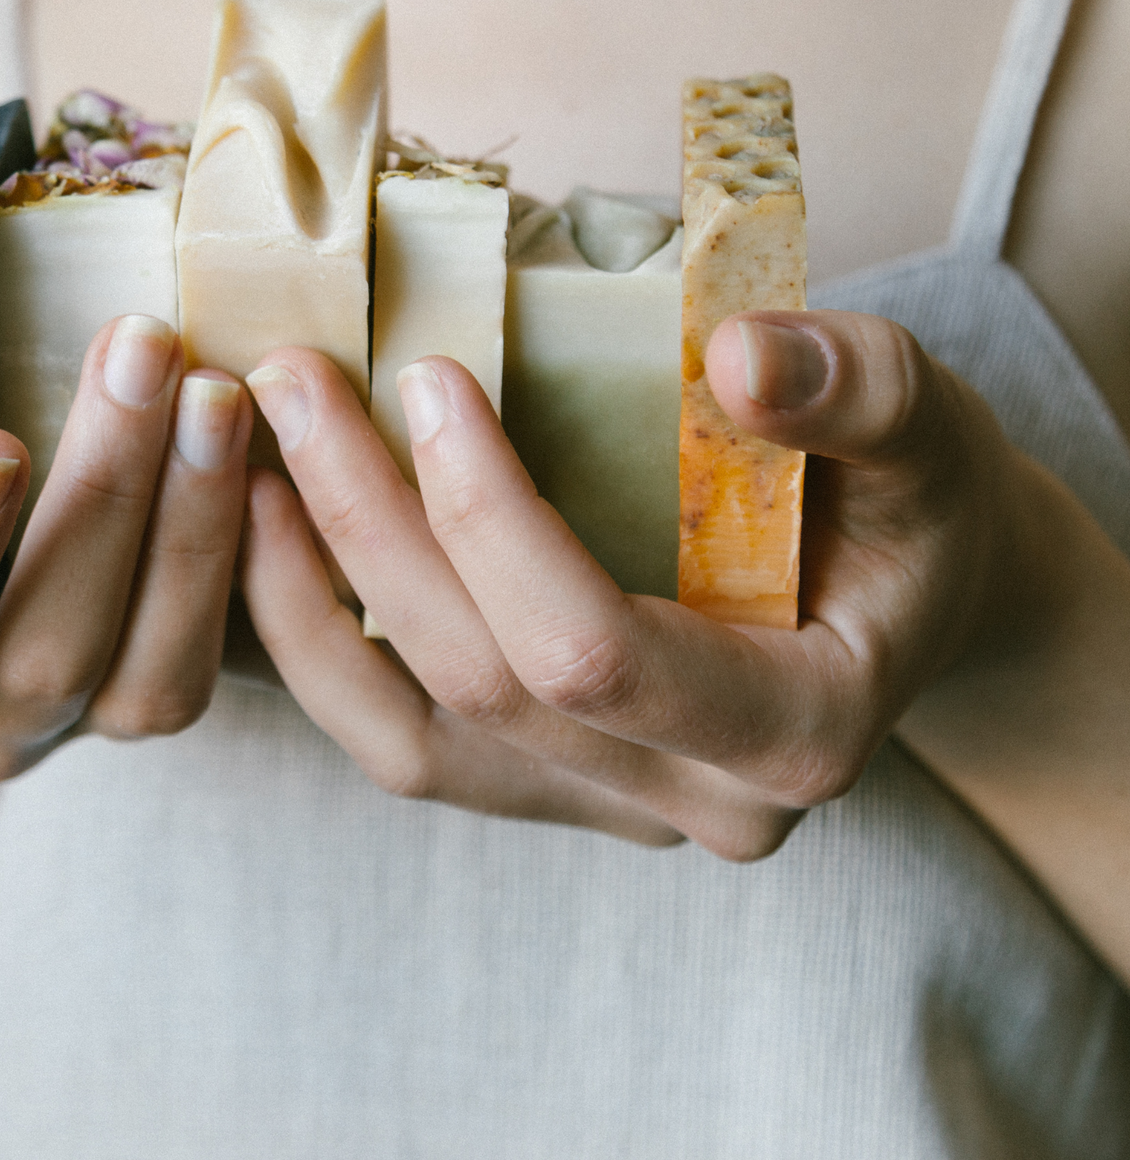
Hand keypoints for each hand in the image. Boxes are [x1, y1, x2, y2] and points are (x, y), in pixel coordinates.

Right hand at [0, 315, 252, 778]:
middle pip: (53, 647)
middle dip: (105, 495)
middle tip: (140, 353)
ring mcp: (89, 724)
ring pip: (157, 669)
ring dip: (195, 525)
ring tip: (215, 395)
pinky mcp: (166, 695)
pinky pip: (221, 654)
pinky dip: (248, 560)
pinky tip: (265, 454)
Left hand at [240, 312, 1053, 858]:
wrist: (906, 591)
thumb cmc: (913, 502)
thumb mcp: (926, 424)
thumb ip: (856, 391)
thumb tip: (741, 361)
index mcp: (795, 732)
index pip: (593, 649)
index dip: (489, 516)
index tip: (424, 376)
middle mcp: (690, 802)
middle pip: (480, 681)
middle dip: (367, 522)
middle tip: (290, 380)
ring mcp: (604, 808)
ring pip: (410, 735)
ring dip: (307, 597)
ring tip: (242, 460)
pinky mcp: (543, 783)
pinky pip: (401, 737)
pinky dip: (320, 642)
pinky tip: (274, 537)